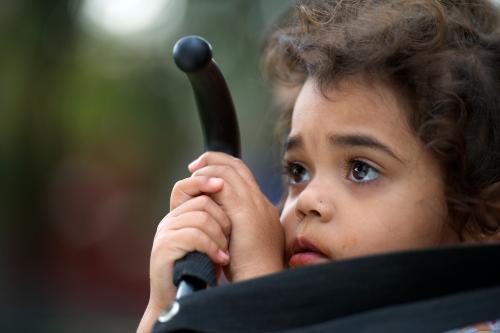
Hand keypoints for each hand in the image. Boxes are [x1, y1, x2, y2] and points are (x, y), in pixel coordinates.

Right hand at [140, 175, 230, 332]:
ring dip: (220, 236)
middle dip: (223, 220)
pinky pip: (194, 235)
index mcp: (179, 214)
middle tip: (230, 240)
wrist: (184, 300)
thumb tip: (233, 194)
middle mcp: (170, 220)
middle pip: (202, 202)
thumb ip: (216, 218)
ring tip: (225, 252)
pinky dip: (212, 247)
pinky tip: (220, 259)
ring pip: (201, 218)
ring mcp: (165, 233)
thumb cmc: (203, 269)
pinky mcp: (163, 247)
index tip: (223, 185)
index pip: (187, 185)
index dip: (204, 181)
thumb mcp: (212, 238)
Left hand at [188, 152, 284, 280]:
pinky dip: (208, 180)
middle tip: (195, 166)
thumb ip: (239, 230)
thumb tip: (223, 223)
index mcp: (263, 210)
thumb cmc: (251, 271)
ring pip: (231, 171)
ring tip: (193, 173)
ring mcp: (255, 205)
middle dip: (215, 160)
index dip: (224, 170)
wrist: (260, 282)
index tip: (206, 174)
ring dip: (209, 168)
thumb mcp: (247, 245)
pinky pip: (223, 184)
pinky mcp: (244, 212)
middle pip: (239, 167)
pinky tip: (196, 185)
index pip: (244, 178)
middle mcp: (261, 203)